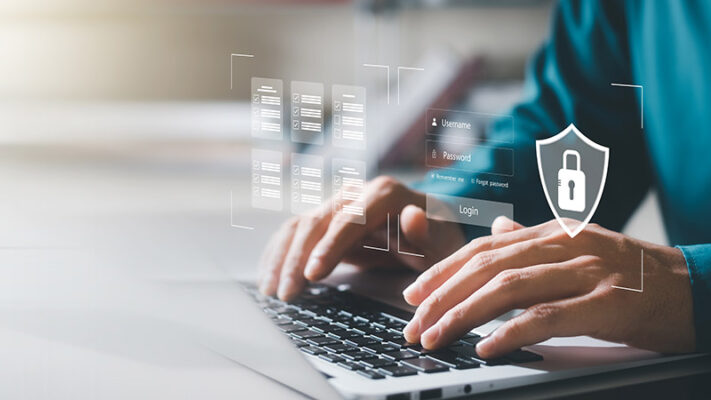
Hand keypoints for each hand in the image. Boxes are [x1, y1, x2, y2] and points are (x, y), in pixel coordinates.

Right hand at [258, 176, 465, 300]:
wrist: (431, 232)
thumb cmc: (437, 240)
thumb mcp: (442, 242)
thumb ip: (428, 233)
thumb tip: (412, 216)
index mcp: (385, 194)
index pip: (351, 219)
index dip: (329, 246)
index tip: (314, 273)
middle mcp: (356, 194)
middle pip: (318, 222)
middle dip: (298, 259)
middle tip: (287, 294)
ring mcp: (337, 205)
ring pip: (300, 227)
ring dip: (282, 259)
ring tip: (272, 292)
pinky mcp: (325, 222)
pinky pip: (295, 234)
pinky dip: (278, 255)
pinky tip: (268, 278)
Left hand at [402, 217, 694, 357]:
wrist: (696, 286)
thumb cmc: (633, 273)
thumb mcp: (581, 246)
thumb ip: (535, 239)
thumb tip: (498, 231)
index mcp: (553, 232)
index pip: (483, 248)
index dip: (444, 270)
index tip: (414, 294)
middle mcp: (565, 245)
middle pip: (488, 266)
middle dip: (443, 296)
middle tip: (414, 323)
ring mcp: (588, 271)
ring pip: (510, 288)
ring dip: (464, 314)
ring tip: (435, 336)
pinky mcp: (609, 303)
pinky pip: (550, 316)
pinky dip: (512, 331)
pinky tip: (485, 346)